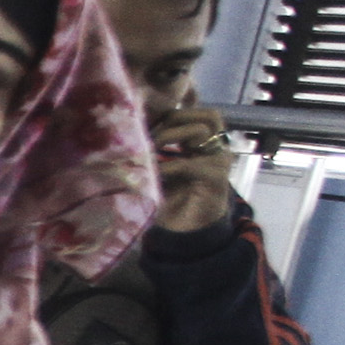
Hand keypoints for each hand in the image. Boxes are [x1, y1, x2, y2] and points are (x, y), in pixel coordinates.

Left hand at [153, 97, 237, 236]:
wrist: (184, 231)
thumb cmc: (168, 199)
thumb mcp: (156, 169)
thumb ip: (150, 150)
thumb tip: (125, 130)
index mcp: (200, 144)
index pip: (195, 113)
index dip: (171, 113)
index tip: (144, 124)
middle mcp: (214, 148)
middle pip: (207, 114)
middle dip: (175, 118)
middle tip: (150, 135)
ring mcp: (219, 161)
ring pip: (202, 129)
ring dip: (171, 134)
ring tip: (152, 148)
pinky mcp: (217, 178)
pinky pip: (193, 163)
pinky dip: (170, 166)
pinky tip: (155, 173)